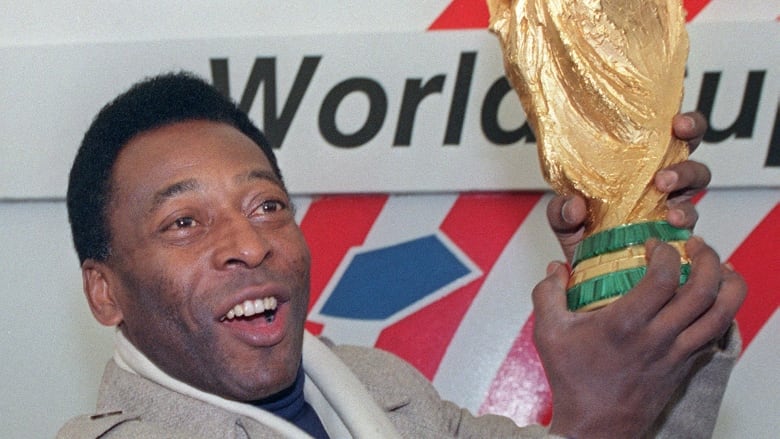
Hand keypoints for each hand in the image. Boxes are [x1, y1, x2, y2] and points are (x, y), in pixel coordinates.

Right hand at [532, 237, 745, 437]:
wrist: (595, 426)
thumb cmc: (573, 380)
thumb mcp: (548, 333)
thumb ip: (547, 294)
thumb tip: (556, 267)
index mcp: (625, 325)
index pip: (663, 278)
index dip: (665, 252)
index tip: (653, 245)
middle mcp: (658, 338)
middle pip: (704, 290)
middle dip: (707, 259)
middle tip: (695, 246)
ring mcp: (677, 353)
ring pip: (722, 313)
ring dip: (727, 283)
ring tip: (716, 266)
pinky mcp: (685, 365)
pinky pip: (717, 334)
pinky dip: (723, 310)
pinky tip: (712, 297)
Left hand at [547, 112, 710, 262]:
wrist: (591, 275)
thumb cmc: (582, 238)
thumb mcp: (564, 221)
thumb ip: (561, 211)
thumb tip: (574, 205)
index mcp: (639, 167)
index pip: (667, 135)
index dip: (684, 124)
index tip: (676, 122)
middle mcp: (662, 183)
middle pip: (690, 151)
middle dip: (689, 145)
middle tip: (667, 158)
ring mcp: (673, 206)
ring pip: (697, 182)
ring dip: (684, 179)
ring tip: (664, 191)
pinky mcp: (679, 233)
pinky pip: (693, 222)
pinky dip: (684, 219)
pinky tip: (671, 222)